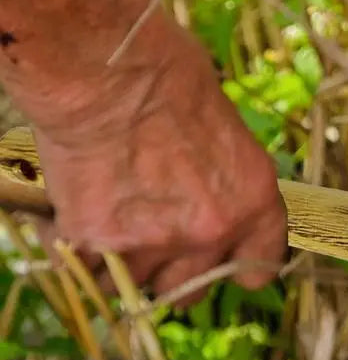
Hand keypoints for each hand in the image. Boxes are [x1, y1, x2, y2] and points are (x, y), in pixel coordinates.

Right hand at [31, 18, 286, 302]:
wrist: (109, 70)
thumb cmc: (171, 75)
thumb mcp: (224, 128)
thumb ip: (222, 177)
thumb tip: (209, 190)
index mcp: (253, 200)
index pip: (259, 267)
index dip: (237, 265)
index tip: (222, 258)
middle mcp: (210, 231)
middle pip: (193, 289)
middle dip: (175, 270)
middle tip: (154, 236)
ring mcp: (153, 243)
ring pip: (136, 286)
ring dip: (125, 264)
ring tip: (111, 218)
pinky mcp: (97, 242)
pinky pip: (86, 271)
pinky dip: (79, 251)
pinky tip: (75, 215)